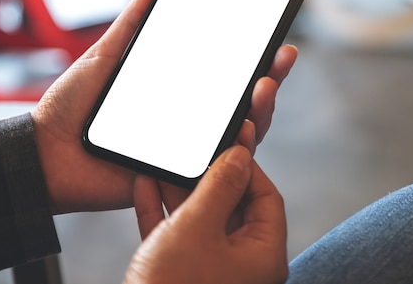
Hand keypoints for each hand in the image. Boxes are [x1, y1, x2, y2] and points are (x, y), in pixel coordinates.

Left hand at [31, 0, 297, 213]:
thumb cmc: (74, 107)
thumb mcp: (107, 55)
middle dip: (271, 79)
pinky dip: (236, 147)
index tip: (275, 37)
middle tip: (283, 56)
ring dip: (261, 110)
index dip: (255, 59)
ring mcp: (189, 150)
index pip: (228, 77)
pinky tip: (245, 124)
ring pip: (240, 134)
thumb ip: (135, 21)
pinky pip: (216, 167)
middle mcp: (192, 121)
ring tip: (266, 85)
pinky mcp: (181, 178)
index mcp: (181, 93)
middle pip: (244, 103)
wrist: (44, 155)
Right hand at [126, 146, 288, 283]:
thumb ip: (220, 185)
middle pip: (234, 206)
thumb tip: (240, 154)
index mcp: (262, 255)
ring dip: (181, 191)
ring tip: (167, 163)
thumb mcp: (198, 226)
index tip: (233, 142)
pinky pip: (177, 236)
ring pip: (201, 220)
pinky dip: (163, 212)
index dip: (249, 166)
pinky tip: (146, 187)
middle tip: (197, 149)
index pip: (266, 197)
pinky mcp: (181, 276)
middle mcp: (243, 264)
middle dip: (209, 176)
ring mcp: (212, 271)